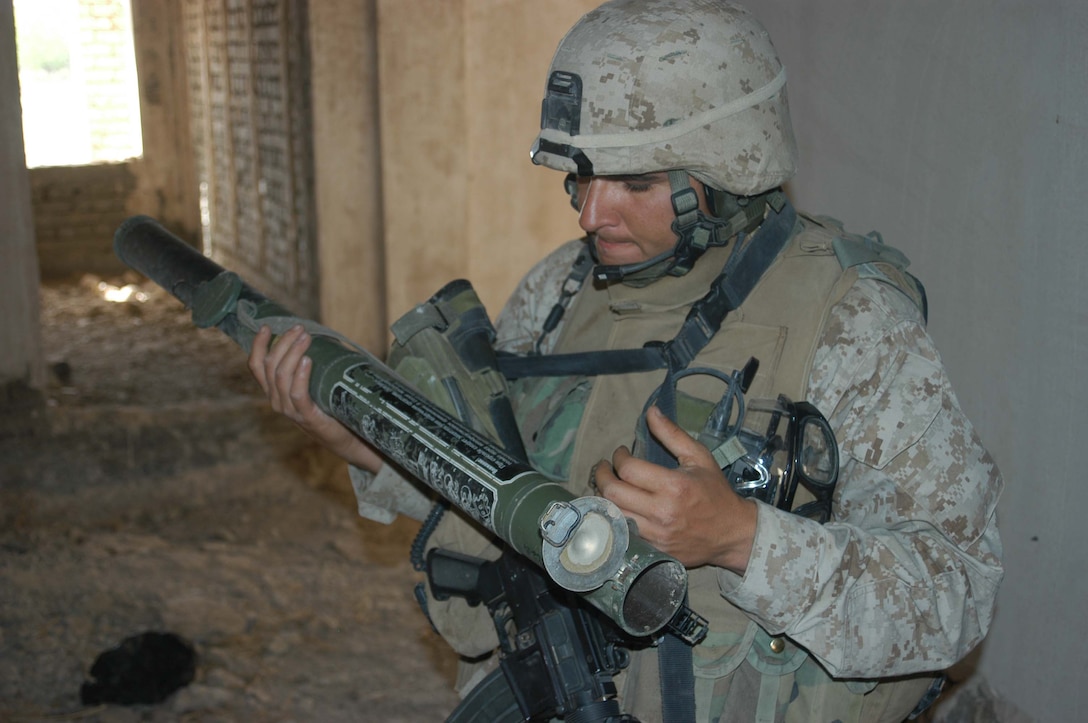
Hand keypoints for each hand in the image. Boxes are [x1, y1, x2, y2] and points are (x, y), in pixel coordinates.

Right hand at [248, 325, 382, 471]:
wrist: (344, 437)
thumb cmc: (328, 405)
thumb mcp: (311, 384)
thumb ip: (305, 367)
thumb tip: (311, 336)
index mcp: (273, 391)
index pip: (256, 366)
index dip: (258, 345)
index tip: (266, 327)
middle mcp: (276, 400)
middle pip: (271, 365)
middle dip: (284, 343)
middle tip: (300, 329)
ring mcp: (289, 410)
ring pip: (282, 376)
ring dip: (293, 353)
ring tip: (306, 338)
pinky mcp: (307, 417)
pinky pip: (298, 394)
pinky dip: (301, 375)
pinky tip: (308, 361)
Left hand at [592, 406, 756, 572]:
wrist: (732, 533)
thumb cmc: (715, 492)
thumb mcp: (698, 457)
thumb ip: (672, 434)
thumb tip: (651, 411)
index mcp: (674, 486)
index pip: (628, 469)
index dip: (618, 457)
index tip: (621, 452)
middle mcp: (663, 512)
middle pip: (614, 493)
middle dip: (602, 476)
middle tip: (603, 468)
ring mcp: (657, 534)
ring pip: (614, 514)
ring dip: (605, 497)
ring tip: (609, 486)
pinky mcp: (655, 549)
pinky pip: (624, 532)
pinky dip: (616, 517)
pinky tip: (618, 506)